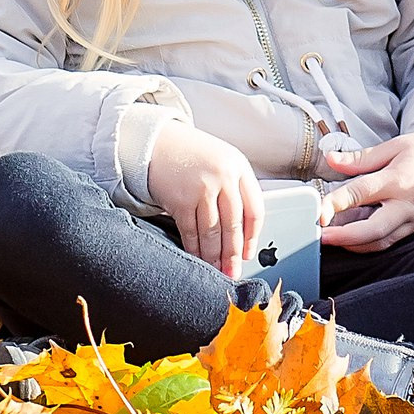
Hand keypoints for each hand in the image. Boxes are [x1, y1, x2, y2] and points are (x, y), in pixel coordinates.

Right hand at [147, 120, 263, 277]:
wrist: (159, 142)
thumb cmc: (193, 154)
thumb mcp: (223, 161)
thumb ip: (235, 188)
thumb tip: (242, 232)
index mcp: (239, 167)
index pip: (254, 209)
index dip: (252, 236)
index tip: (249, 253)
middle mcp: (223, 177)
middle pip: (233, 225)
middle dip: (233, 253)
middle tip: (233, 272)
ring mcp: (202, 188)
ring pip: (212, 232)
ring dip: (214, 256)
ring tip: (216, 271)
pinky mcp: (180, 199)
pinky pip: (191, 232)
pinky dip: (194, 249)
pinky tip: (197, 258)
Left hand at [318, 131, 413, 250]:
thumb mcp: (395, 145)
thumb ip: (361, 158)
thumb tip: (331, 159)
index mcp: (398, 179)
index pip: (361, 193)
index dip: (335, 203)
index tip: (317, 210)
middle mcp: (406, 205)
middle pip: (373, 230)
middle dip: (345, 238)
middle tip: (321, 237)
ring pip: (382, 242)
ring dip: (355, 245)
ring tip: (332, 240)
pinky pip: (393, 241)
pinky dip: (372, 243)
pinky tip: (355, 240)